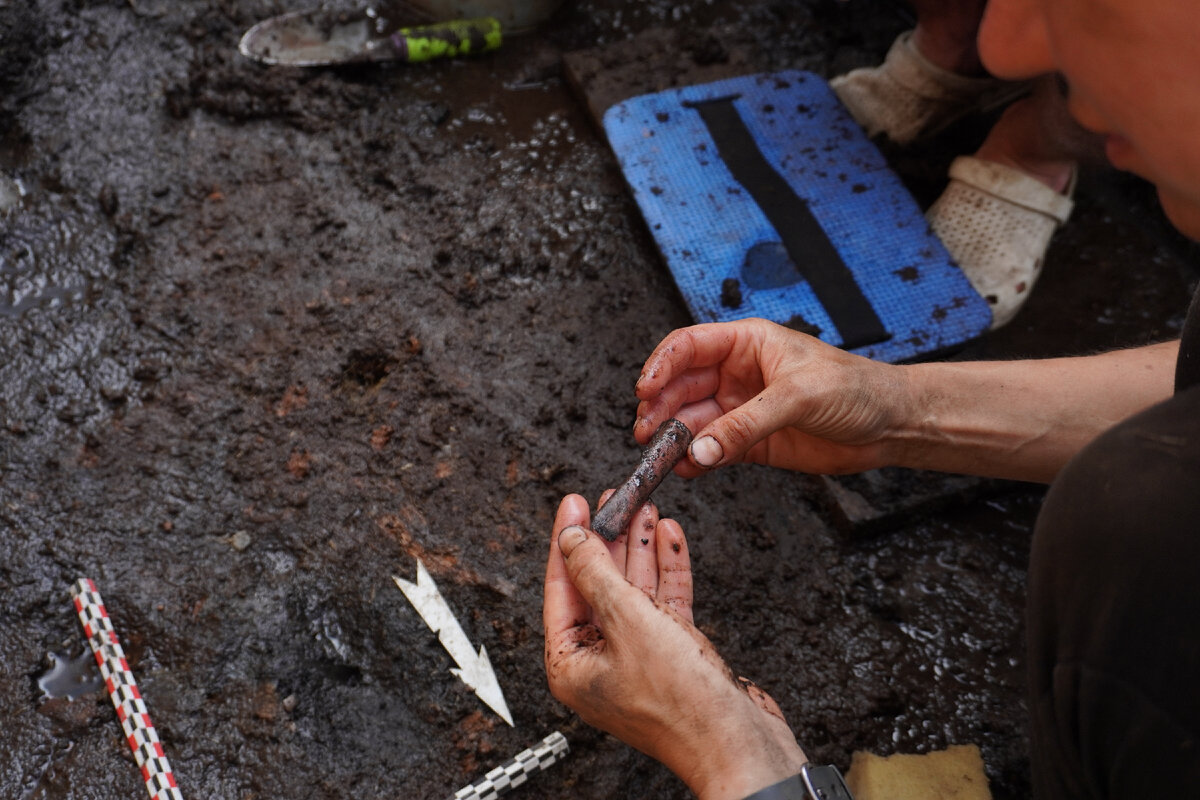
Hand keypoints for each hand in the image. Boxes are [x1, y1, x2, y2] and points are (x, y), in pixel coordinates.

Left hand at [543, 494, 806, 799]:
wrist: (740, 744)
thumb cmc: (682, 705)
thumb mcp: (628, 623)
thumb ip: (597, 574)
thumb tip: (571, 539)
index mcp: (571, 666)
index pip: (561, 588)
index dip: (568, 539)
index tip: (574, 503)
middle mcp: (600, 662)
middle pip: (598, 584)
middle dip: (609, 539)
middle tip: (612, 499)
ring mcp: (639, 657)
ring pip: (633, 589)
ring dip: (640, 548)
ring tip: (644, 508)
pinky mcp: (674, 654)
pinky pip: (664, 603)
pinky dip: (668, 569)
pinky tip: (669, 537)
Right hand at [633, 319, 911, 476]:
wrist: (891, 424)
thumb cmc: (856, 388)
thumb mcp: (798, 397)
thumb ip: (746, 424)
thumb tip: (702, 448)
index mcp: (747, 344)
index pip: (688, 346)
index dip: (661, 366)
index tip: (644, 390)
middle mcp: (737, 373)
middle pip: (681, 387)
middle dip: (660, 409)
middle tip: (646, 433)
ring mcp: (741, 409)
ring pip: (692, 422)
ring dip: (673, 439)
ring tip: (660, 456)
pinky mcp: (751, 442)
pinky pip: (712, 450)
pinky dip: (695, 461)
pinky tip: (686, 469)